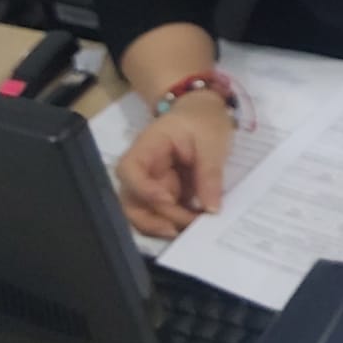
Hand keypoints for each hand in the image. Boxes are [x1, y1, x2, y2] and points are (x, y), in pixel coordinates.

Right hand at [115, 93, 236, 237]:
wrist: (203, 113)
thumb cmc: (204, 120)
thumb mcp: (212, 141)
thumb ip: (209, 173)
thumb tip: (211, 208)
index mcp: (148, 146)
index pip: (129, 170)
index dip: (143, 189)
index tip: (169, 199)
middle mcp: (143, 169)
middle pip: (131, 200)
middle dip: (155, 219)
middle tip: (186, 227)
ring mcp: (151, 183)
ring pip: (143, 213)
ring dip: (164, 225)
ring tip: (192, 229)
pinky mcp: (163, 193)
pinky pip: (161, 214)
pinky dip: (175, 223)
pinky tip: (194, 226)